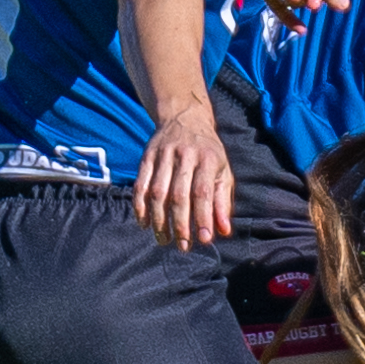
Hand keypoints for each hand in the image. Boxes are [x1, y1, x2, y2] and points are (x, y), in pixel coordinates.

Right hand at [133, 101, 231, 248]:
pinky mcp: (147, 156)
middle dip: (180, 224)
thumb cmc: (208, 152)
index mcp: (208, 159)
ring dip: (159, 220)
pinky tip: (144, 224)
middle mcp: (185, 156)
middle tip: (182, 246)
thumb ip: (223, 202)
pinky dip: (140, 207)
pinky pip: (140, 185)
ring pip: (157, 193)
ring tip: (163, 240)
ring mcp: (163, 155)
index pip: (203, 192)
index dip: (203, 217)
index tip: (203, 240)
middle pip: (178, 195)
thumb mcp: (223, 171)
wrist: (185, 117)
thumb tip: (224, 231)